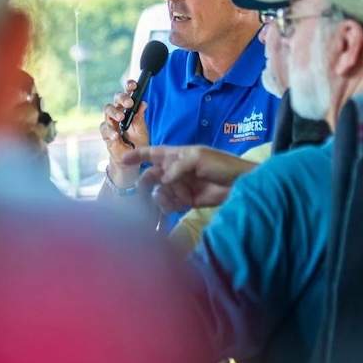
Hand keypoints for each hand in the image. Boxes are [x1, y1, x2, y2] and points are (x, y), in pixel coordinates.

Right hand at [99, 80, 149, 183]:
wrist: (131, 159)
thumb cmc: (137, 142)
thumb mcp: (142, 130)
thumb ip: (140, 117)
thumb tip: (143, 103)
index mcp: (128, 109)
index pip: (127, 94)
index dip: (129, 87)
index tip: (133, 85)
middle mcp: (118, 112)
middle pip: (116, 100)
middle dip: (121, 98)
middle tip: (129, 103)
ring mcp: (110, 122)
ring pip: (107, 110)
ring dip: (115, 112)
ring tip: (121, 117)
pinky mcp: (105, 133)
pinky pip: (104, 129)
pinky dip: (110, 132)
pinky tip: (116, 135)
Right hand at [122, 146, 255, 209]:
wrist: (240, 183)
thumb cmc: (221, 164)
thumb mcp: (198, 157)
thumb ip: (178, 166)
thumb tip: (163, 179)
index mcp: (177, 155)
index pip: (153, 153)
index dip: (137, 155)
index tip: (122, 160)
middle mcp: (175, 171)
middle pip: (152, 177)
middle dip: (144, 184)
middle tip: (140, 193)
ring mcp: (180, 187)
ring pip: (159, 193)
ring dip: (157, 198)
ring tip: (164, 201)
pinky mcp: (186, 202)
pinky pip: (170, 205)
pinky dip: (165, 208)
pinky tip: (168, 209)